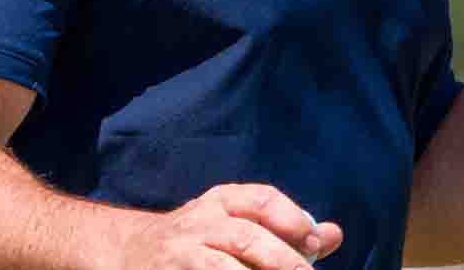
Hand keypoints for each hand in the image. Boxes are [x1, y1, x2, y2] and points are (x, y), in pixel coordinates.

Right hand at [119, 183, 343, 268]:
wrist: (129, 251)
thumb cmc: (199, 240)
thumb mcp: (236, 224)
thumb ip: (285, 231)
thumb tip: (334, 235)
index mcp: (221, 202)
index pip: (261, 199)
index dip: (292, 218)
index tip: (312, 242)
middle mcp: (200, 221)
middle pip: (247, 238)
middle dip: (282, 260)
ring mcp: (182, 252)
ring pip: (222, 268)